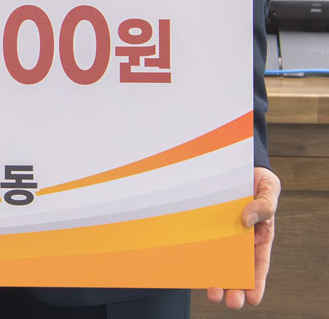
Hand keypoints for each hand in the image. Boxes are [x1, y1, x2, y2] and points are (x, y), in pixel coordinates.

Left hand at [206, 166, 279, 307]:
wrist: (233, 160)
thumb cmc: (256, 178)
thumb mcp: (268, 188)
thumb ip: (264, 205)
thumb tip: (247, 221)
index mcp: (260, 234)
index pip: (259, 263)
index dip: (257, 282)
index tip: (252, 299)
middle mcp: (240, 237)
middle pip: (238, 267)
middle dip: (235, 286)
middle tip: (230, 302)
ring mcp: (221, 230)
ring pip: (219, 257)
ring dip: (216, 276)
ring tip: (212, 293)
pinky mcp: (205, 221)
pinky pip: (201, 237)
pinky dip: (199, 252)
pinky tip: (195, 267)